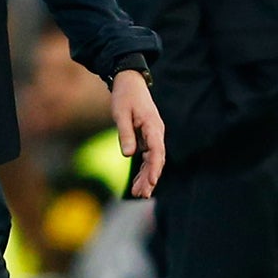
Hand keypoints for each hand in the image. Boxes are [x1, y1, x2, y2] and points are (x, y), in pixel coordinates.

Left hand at [109, 67, 165, 197]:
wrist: (129, 82)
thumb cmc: (125, 96)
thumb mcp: (121, 113)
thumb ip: (125, 133)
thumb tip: (129, 154)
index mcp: (153, 126)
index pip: (157, 151)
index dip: (155, 168)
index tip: (152, 181)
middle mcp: (156, 133)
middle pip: (156, 160)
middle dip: (150, 178)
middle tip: (141, 195)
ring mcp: (152, 136)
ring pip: (153, 161)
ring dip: (146, 177)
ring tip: (138, 194)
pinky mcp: (147, 138)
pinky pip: (147, 157)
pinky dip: (143, 170)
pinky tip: (137, 182)